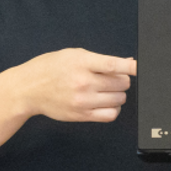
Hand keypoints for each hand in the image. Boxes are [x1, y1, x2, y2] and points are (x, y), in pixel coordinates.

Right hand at [7, 48, 134, 121]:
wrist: (28, 89)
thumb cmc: (51, 68)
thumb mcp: (74, 55)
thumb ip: (100, 60)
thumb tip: (128, 63)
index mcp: (81, 63)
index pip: (113, 65)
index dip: (131, 67)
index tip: (141, 68)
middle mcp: (83, 82)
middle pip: (121, 83)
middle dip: (121, 79)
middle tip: (110, 78)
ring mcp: (83, 101)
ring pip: (119, 99)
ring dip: (118, 94)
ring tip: (106, 89)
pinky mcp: (81, 115)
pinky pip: (110, 115)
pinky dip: (113, 108)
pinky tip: (105, 102)